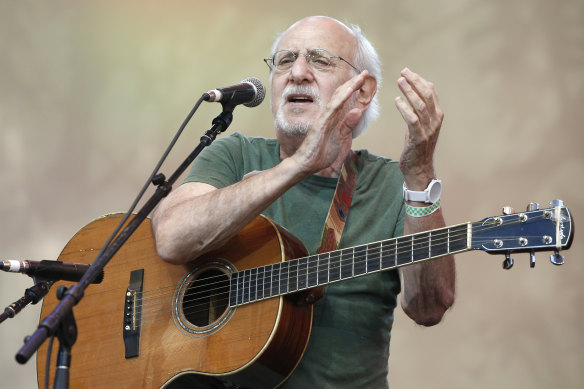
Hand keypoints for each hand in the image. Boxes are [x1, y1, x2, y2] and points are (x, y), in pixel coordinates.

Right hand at [291, 71, 369, 175]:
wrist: (306, 164)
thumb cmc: (320, 153)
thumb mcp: (340, 139)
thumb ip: (348, 126)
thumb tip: (358, 111)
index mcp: (332, 118)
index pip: (344, 100)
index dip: (354, 89)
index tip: (364, 80)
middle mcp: (328, 115)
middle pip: (341, 94)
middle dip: (354, 83)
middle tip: (365, 73)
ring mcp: (324, 118)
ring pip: (338, 98)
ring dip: (350, 87)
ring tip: (360, 78)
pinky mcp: (321, 123)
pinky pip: (332, 108)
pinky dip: (341, 98)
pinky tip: (349, 91)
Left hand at [394, 68, 443, 189]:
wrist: (418, 167)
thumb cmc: (417, 145)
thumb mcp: (421, 124)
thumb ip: (421, 108)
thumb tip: (420, 88)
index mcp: (437, 115)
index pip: (431, 92)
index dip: (420, 80)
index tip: (408, 72)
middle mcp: (435, 121)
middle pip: (427, 95)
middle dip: (415, 82)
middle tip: (403, 72)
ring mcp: (429, 129)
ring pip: (420, 105)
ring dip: (409, 91)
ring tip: (399, 81)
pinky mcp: (419, 137)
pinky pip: (412, 120)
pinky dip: (405, 109)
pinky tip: (397, 101)